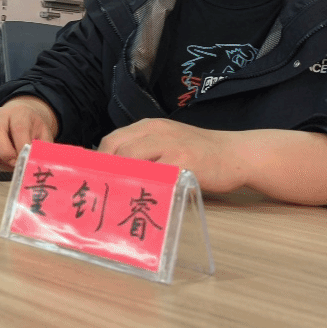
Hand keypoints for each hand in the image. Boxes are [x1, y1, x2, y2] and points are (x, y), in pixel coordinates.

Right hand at [0, 96, 57, 164]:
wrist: (20, 117)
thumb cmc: (31, 128)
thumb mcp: (43, 135)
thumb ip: (43, 149)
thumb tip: (41, 165)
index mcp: (19, 113)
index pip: (18, 127)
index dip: (21, 146)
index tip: (24, 159)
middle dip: (5, 153)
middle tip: (13, 163)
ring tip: (4, 163)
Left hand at [97, 119, 246, 193]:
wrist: (236, 153)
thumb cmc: (199, 152)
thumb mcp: (168, 142)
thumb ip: (143, 151)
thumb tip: (112, 173)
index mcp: (148, 126)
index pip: (111, 139)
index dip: (97, 160)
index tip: (90, 178)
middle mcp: (156, 131)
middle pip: (117, 149)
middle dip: (105, 172)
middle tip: (100, 193)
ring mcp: (171, 145)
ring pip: (132, 160)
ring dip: (121, 180)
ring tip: (114, 199)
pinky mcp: (185, 162)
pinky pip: (157, 175)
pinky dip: (146, 187)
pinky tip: (141, 201)